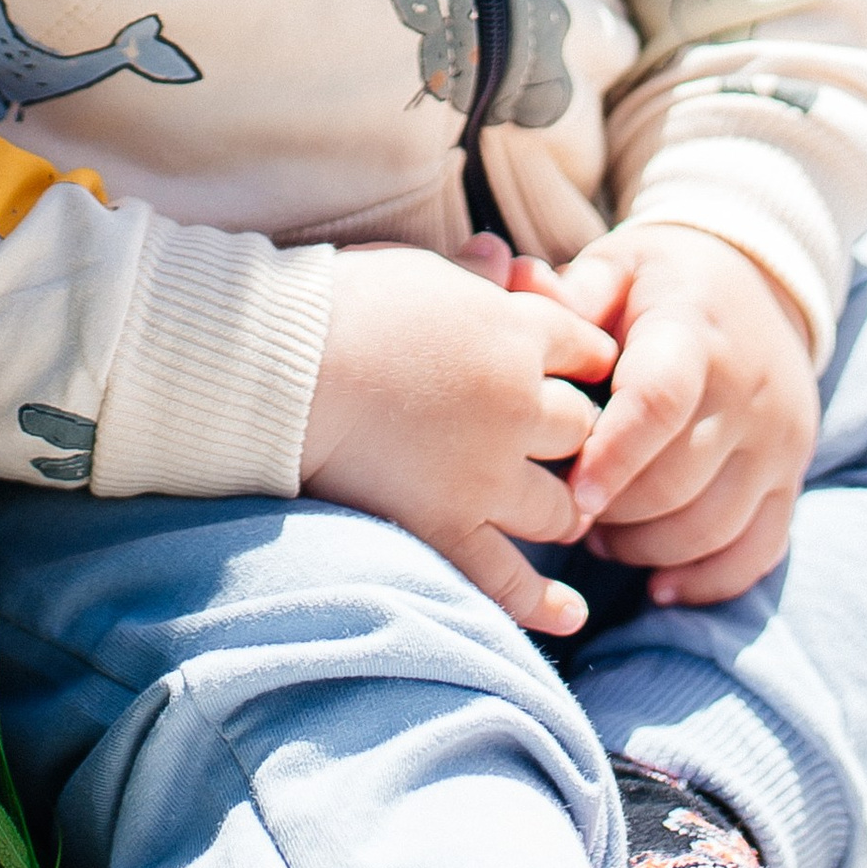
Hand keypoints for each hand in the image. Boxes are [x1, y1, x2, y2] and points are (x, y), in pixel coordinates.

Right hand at [299, 244, 615, 638]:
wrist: (282, 365)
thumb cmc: (338, 305)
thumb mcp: (414, 268)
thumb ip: (467, 272)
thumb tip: (499, 254)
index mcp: (514, 331)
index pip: (582, 348)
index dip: (584, 360)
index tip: (579, 371)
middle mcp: (517, 404)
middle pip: (580, 427)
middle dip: (573, 436)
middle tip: (561, 448)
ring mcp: (487, 473)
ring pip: (559, 503)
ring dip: (563, 507)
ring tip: (560, 514)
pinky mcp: (447, 526)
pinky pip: (509, 578)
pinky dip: (544, 601)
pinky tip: (570, 613)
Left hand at [553, 223, 820, 605]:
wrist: (760, 283)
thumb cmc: (663, 282)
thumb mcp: (619, 265)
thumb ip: (572, 290)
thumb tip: (520, 288)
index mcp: (693, 333)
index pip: (659, 403)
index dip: (612, 457)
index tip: (572, 496)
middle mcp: (748, 391)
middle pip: (678, 482)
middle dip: (614, 513)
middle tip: (565, 514)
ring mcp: (779, 440)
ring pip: (713, 526)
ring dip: (648, 549)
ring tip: (601, 539)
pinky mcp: (792, 475)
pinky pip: (759, 550)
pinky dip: (709, 580)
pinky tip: (660, 584)